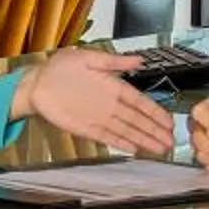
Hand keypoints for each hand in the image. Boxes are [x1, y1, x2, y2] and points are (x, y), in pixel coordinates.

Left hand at [11, 47, 177, 156]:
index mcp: (113, 86)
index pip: (140, 102)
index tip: (169, 122)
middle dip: (155, 131)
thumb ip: (114, 61)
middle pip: (137, 120)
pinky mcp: (86, 128)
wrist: (37, 83)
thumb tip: (138, 60)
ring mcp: (99, 118)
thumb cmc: (60, 68)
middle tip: (172, 141)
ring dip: (143, 140)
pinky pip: (107, 137)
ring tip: (160, 148)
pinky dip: (121, 143)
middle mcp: (110, 104)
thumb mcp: (89, 58)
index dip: (155, 112)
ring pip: (126, 131)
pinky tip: (134, 150)